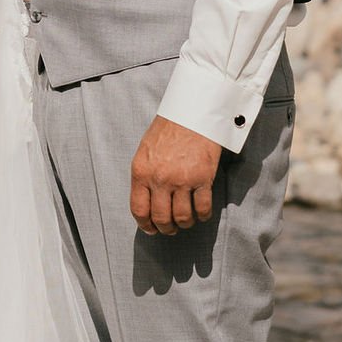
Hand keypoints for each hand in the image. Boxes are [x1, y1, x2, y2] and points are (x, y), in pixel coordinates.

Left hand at [131, 117, 221, 236]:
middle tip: (171, 229)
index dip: (145, 225)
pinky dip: (203, 215)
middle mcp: (160, 178)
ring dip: (185, 223)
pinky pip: (202, 208)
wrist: (192, 112)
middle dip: (166, 229)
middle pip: (161, 218)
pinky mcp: (202, 178)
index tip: (151, 229)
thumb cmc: (169, 128)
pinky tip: (202, 213)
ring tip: (187, 220)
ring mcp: (182, 179)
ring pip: (182, 217)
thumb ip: (144, 175)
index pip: (139, 209)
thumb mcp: (146, 150)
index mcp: (141, 171)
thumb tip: (147, 200)